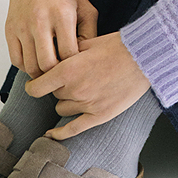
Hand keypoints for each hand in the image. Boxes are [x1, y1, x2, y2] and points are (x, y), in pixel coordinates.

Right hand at [4, 0, 98, 77]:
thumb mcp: (85, 7)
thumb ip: (90, 33)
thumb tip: (86, 60)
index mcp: (62, 15)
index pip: (68, 54)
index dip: (73, 66)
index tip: (76, 67)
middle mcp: (40, 21)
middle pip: (47, 65)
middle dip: (56, 74)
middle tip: (62, 75)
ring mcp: (22, 26)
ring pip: (30, 66)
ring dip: (41, 73)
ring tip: (50, 70)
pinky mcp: (10, 30)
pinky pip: (16, 60)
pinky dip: (26, 66)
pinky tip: (36, 60)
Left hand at [25, 31, 151, 140]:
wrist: (144, 58)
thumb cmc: (119, 47)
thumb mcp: (88, 43)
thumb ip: (68, 53)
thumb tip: (55, 58)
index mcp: (68, 70)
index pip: (36, 87)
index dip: (33, 86)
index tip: (34, 85)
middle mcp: (74, 89)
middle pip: (53, 95)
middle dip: (58, 87)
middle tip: (71, 77)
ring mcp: (87, 104)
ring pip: (62, 109)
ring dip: (66, 100)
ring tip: (79, 90)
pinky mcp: (99, 115)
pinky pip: (73, 129)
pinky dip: (60, 134)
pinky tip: (51, 135)